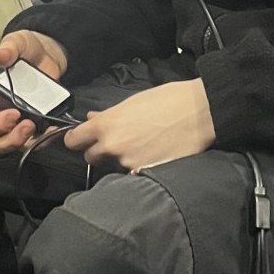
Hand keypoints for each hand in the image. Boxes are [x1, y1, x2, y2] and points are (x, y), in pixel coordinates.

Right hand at [0, 29, 68, 153]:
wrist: (47, 52)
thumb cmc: (25, 48)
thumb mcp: (17, 43)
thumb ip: (9, 49)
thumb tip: (0, 56)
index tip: (13, 114)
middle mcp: (1, 114)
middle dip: (11, 140)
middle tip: (28, 126)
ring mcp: (19, 121)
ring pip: (17, 145)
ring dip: (28, 143)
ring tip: (43, 129)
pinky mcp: (37, 123)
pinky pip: (37, 140)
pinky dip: (45, 139)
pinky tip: (54, 129)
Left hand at [64, 79, 214, 171]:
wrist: (200, 112)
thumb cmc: (169, 101)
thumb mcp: (133, 102)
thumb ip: (108, 115)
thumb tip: (92, 119)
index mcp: (106, 124)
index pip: (73, 140)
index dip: (76, 139)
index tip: (80, 139)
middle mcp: (112, 146)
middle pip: (90, 157)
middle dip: (99, 151)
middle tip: (116, 142)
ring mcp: (128, 162)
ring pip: (114, 165)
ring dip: (122, 158)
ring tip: (143, 145)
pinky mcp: (145, 172)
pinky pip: (132, 173)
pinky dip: (138, 166)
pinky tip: (151, 154)